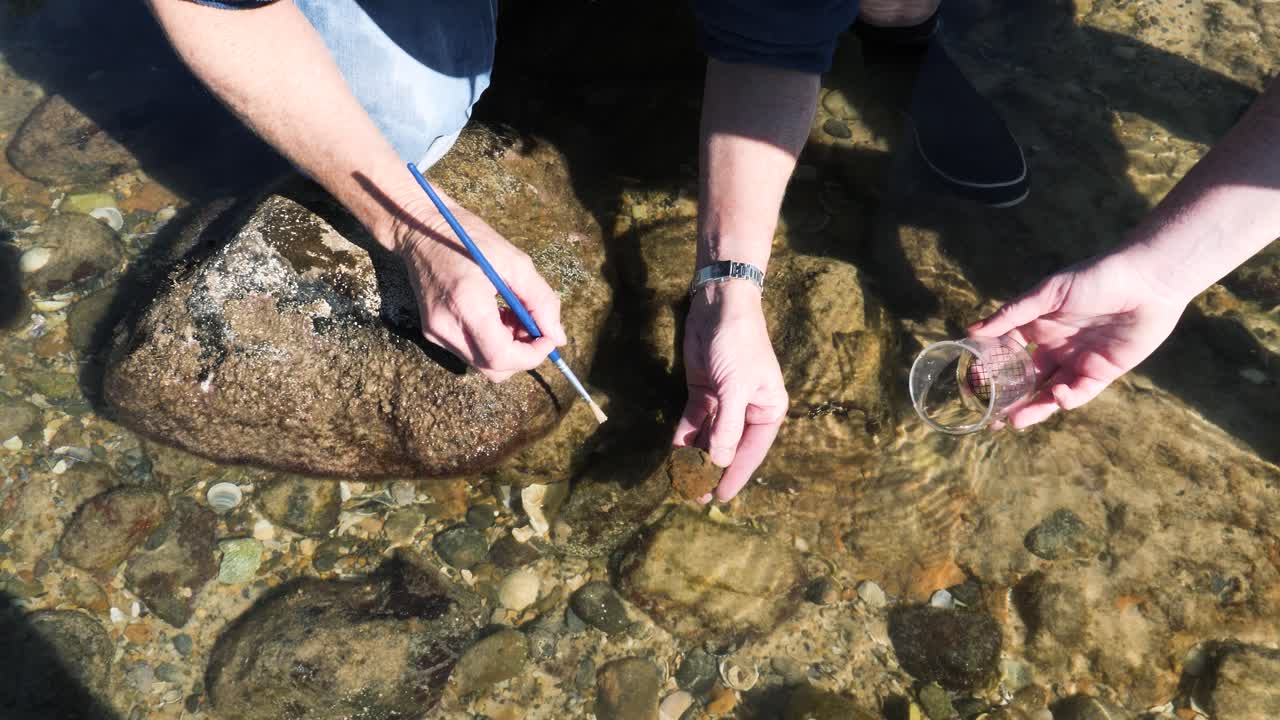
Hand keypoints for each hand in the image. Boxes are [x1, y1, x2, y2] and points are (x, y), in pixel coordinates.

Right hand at [391, 196, 566, 381]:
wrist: (422, 230)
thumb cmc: (469, 239)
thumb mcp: (515, 262)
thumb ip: (541, 301)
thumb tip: (557, 337)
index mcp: (466, 304)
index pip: (501, 356)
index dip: (531, 355)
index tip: (548, 338)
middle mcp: (445, 326)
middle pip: (493, 368)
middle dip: (521, 355)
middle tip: (533, 327)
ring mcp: (435, 333)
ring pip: (482, 364)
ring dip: (507, 349)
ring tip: (513, 316)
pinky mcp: (432, 333)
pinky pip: (469, 352)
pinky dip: (490, 343)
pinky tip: (496, 316)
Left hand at [673, 281, 788, 502]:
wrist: (719, 305)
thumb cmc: (738, 344)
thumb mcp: (735, 388)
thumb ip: (727, 427)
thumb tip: (718, 462)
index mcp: (768, 410)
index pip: (750, 451)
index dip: (734, 475)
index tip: (719, 497)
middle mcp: (748, 410)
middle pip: (729, 447)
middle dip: (712, 470)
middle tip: (695, 495)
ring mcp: (724, 402)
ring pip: (709, 437)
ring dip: (696, 458)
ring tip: (683, 481)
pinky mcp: (704, 392)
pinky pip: (694, 422)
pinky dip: (685, 438)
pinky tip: (675, 455)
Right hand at [968, 251, 1187, 428]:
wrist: (1148, 281)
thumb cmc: (1096, 277)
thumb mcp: (1048, 293)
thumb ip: (1013, 314)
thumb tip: (972, 331)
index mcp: (1038, 326)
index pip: (1008, 353)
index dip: (992, 369)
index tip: (974, 384)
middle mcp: (1055, 346)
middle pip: (1027, 379)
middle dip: (1009, 400)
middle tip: (991, 418)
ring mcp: (1078, 361)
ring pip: (1049, 392)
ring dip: (1033, 408)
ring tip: (1014, 421)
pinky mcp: (1103, 372)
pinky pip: (1081, 392)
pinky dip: (1067, 398)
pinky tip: (1058, 397)